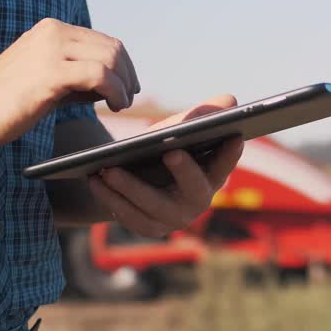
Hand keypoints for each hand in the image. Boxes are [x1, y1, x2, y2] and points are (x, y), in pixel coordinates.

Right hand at [0, 18, 140, 146]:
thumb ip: (77, 74)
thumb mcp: (47, 76)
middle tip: (128, 97)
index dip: (123, 64)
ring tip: (121, 104)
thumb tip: (111, 83)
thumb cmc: (6, 100)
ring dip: (123, 84)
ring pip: (110, 59)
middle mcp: (54, 33)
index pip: (102, 40)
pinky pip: (100, 75)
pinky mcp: (51, 73)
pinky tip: (114, 105)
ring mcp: (52, 50)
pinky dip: (115, 91)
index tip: (128, 85)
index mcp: (52, 30)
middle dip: (128, 74)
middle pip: (112, 47)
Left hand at [86, 95, 245, 236]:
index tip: (234, 137)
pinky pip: (130, 217)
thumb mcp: (178, 129)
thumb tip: (230, 102)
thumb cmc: (162, 148)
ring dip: (131, 188)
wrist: (133, 178)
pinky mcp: (148, 228)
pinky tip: (96, 180)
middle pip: (195, 190)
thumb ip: (202, 115)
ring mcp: (174, 219)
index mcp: (212, 175)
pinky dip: (110, 198)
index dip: (231, 154)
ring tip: (109, 169)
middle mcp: (198, 201)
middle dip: (185, 171)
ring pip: (154, 207)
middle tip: (171, 152)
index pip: (226, 164)